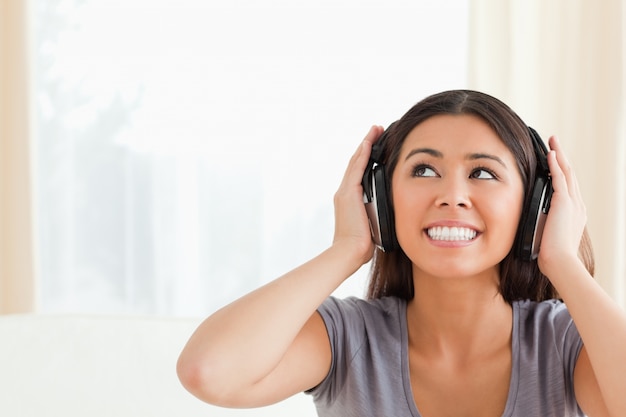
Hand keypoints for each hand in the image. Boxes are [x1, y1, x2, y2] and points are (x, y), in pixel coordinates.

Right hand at [332, 125, 384, 264]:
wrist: (349, 252)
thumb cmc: (361, 246)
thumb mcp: (372, 225)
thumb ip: (377, 214)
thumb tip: (389, 213)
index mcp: (350, 201)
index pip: (358, 173)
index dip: (366, 158)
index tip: (375, 146)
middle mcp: (344, 193)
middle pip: (355, 163)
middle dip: (366, 146)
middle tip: (376, 131)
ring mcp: (344, 192)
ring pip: (355, 162)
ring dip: (365, 145)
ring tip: (375, 130)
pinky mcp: (348, 193)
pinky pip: (356, 168)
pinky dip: (362, 154)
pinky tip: (369, 143)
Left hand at [536, 136, 587, 280]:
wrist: (559, 261)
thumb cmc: (551, 255)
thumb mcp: (546, 235)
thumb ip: (542, 225)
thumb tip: (531, 223)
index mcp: (574, 214)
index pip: (567, 187)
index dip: (561, 172)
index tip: (554, 161)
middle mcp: (576, 205)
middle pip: (569, 175)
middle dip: (562, 158)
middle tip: (555, 143)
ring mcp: (572, 202)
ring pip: (566, 172)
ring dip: (559, 155)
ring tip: (553, 141)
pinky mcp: (564, 202)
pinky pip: (560, 177)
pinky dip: (555, 164)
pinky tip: (550, 153)